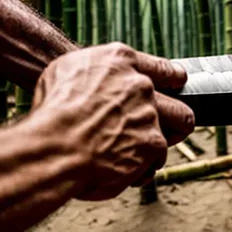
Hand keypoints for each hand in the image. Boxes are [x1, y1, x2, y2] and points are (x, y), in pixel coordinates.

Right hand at [31, 43, 193, 199]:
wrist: (54, 146)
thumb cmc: (51, 110)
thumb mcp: (66, 71)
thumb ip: (95, 72)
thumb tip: (101, 82)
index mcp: (120, 60)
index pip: (162, 67)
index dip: (173, 79)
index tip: (178, 84)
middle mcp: (141, 85)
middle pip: (179, 101)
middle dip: (178, 117)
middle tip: (171, 127)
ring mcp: (150, 114)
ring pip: (174, 130)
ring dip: (158, 143)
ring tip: (139, 153)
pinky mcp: (153, 144)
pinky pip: (156, 160)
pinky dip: (142, 168)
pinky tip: (123, 171)